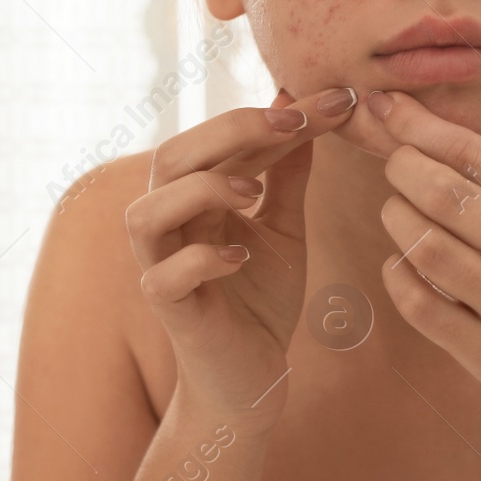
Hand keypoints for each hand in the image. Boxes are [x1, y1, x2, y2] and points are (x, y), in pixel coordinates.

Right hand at [125, 86, 359, 432]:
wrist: (250, 380)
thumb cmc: (260, 301)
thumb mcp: (284, 227)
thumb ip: (286, 174)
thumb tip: (304, 111)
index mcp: (192, 198)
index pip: (220, 138)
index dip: (273, 113)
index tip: (334, 99)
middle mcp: (168, 225)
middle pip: (170, 157)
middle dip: (228, 130)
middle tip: (289, 124)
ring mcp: (161, 267)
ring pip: (146, 211)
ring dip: (199, 190)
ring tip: (249, 191)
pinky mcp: (170, 311)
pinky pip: (165, 276)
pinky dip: (201, 259)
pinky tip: (241, 257)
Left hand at [371, 68, 480, 450]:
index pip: (479, 153)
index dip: (421, 126)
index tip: (382, 105)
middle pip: (445, 192)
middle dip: (401, 168)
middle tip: (391, 162)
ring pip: (425, 244)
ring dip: (395, 219)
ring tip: (395, 209)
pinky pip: (419, 302)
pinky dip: (397, 275)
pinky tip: (400, 262)